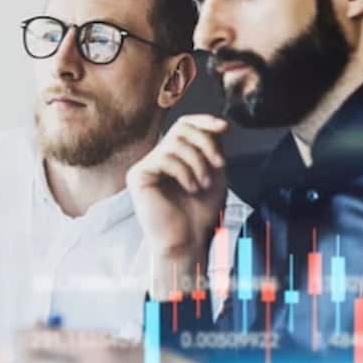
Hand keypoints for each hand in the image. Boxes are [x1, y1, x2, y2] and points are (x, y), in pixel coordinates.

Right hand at [126, 115, 228, 297]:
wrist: (188, 241)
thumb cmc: (200, 213)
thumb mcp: (214, 172)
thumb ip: (213, 147)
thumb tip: (219, 124)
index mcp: (174, 156)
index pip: (184, 125)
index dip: (204, 120)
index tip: (225, 128)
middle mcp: (157, 158)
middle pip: (181, 129)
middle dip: (205, 143)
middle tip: (219, 164)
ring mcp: (145, 167)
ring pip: (174, 143)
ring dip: (197, 162)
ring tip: (204, 184)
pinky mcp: (137, 176)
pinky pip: (163, 158)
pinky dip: (184, 172)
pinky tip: (190, 188)